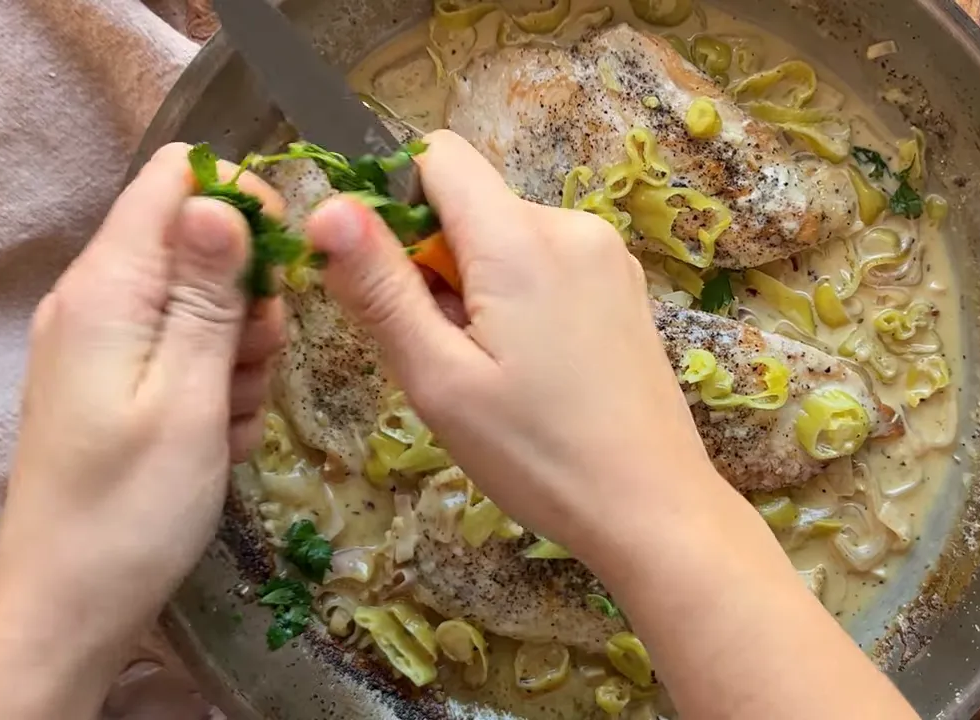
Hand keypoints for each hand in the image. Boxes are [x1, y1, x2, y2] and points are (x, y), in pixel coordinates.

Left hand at [0, 142, 285, 641]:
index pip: (176, 179)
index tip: (283, 270)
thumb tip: (221, 198)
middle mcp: (98, 299)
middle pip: (199, 244)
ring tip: (229, 420)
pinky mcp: (116, 382)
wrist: (68, 607)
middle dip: (248, 298)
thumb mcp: (188, 398)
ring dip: (239, 354)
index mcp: (108, 287)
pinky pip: (186, 353)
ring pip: (204, 305)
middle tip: (252, 368)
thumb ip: (206, 294)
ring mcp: (105, 343)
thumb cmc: (132, 507)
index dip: (242, 204)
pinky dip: (216, 388)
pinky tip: (217, 440)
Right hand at [307, 131, 726, 559]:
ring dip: (477, 289)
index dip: (394, 201)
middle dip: (437, 264)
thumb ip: (381, 288)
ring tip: (490, 372)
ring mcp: (606, 255)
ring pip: (506, 239)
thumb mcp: (439, 379)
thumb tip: (326, 206)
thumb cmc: (537, 454)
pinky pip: (546, 264)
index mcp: (521, 238)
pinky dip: (518, 301)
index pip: (437, 154)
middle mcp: (571, 225)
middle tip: (444, 353)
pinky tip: (530, 371)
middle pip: (470, 204)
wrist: (653, 506)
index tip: (390, 279)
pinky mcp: (624, 286)